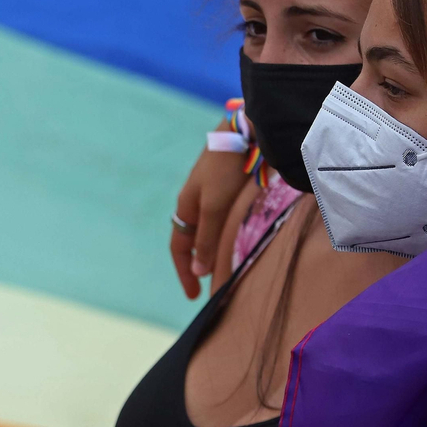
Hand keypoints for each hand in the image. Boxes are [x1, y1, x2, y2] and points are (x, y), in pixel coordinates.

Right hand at [170, 148, 248, 298]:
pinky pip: (227, 219)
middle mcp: (197, 201)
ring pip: (212, 230)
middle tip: (214, 286)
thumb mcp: (215, 206)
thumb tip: (199, 271)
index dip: (185, 272)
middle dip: (201, 264)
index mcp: (187, 206)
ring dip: (217, 250)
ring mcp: (213, 193)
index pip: (179, 247)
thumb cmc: (227, 167)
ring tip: (231, 268)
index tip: (194, 296)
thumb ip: (207, 238)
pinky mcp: (231, 186)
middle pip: (194, 240)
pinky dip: (231, 235)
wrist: (247, 130)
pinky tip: (244, 240)